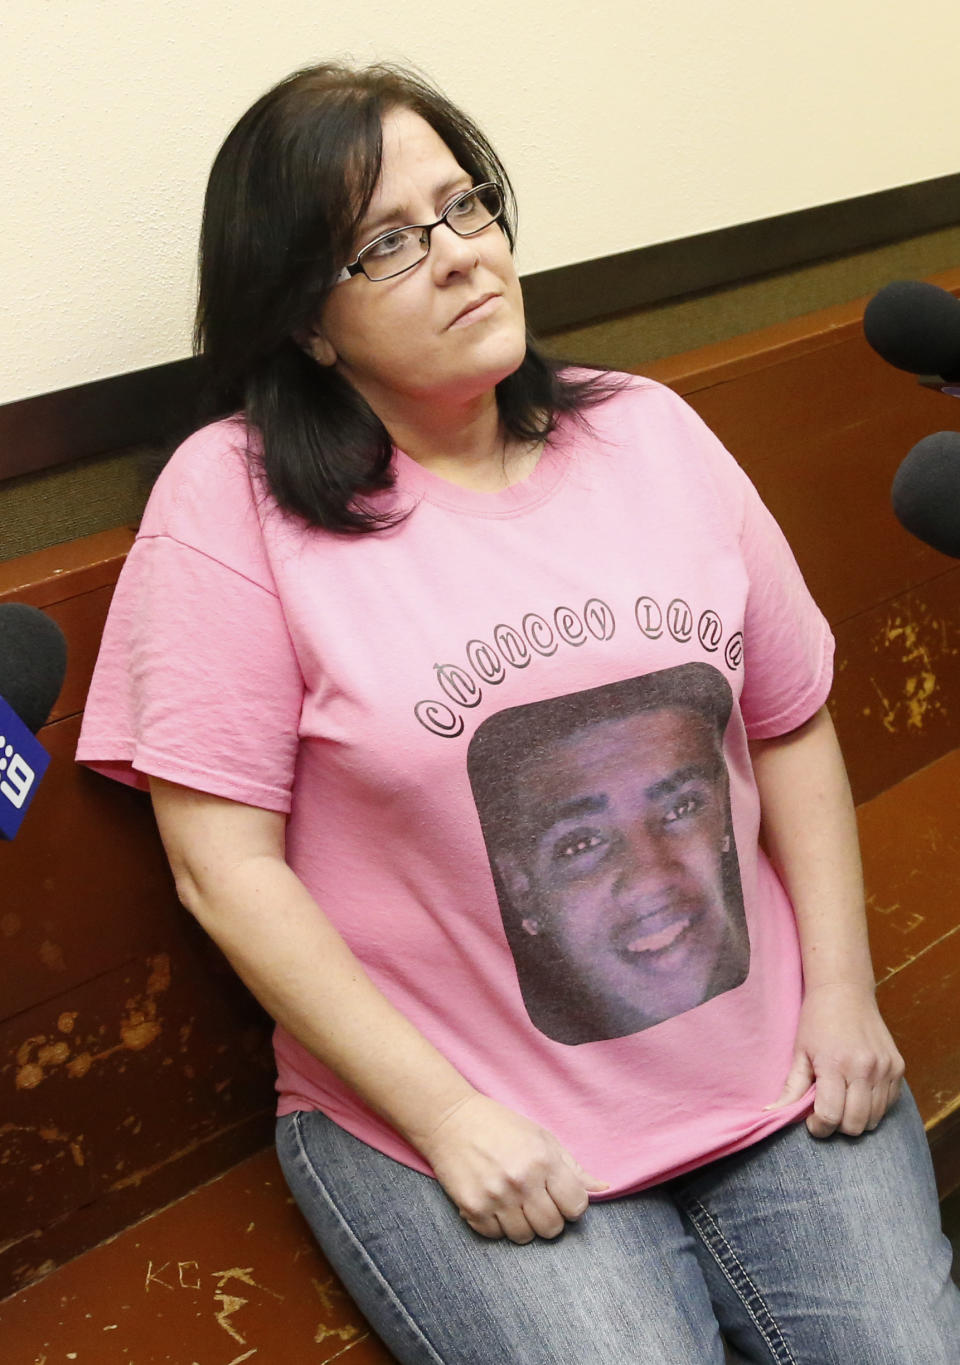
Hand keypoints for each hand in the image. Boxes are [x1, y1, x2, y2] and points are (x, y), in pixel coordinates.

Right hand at [417, 1093, 608, 1242]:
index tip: (559, 1197)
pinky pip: (494, 1236)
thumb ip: (573, 1167)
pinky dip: (494, 1225)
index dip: (570, 1205)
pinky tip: (491, 1203)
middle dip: (548, 1219)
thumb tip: (604, 1188)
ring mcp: (496, 1197)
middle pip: (552, 1228)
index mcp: (543, 1160)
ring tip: (512, 1202)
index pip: (576, 1207)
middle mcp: (522, 1181)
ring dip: (521, 1225)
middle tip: (535, 1202)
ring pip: (524, 1237)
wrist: (450, 1120)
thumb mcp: (541, 1137)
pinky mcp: (472, 1208)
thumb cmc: (500, 1125)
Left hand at [766, 982, 904, 1136]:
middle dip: (838, 1126)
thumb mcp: (800, 1052)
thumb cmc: (817, 1020)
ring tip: (842, 1101)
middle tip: (827, 1111)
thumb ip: (791, 1088)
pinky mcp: (898, 1067)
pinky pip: (889, 1104)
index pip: (830, 1116)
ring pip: (874, 1119)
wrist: (845, 991)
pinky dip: (874, 1106)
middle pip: (855, 1125)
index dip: (818, 1127)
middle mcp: (864, 1069)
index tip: (812, 1122)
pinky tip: (859, 1091)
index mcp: (835, 1065)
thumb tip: (771, 1113)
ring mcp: (885, 1069)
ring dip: (856, 1118)